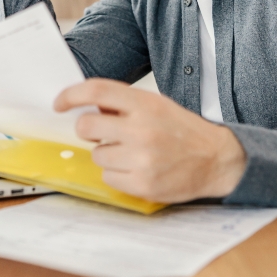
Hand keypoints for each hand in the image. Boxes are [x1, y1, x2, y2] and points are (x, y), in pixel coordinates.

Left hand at [53, 79, 246, 202]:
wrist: (216, 159)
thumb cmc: (182, 130)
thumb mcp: (156, 105)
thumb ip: (124, 105)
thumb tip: (85, 106)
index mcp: (145, 104)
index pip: (96, 92)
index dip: (71, 95)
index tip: (59, 103)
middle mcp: (142, 130)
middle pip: (86, 127)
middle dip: (88, 131)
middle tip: (102, 134)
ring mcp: (142, 159)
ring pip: (96, 156)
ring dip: (106, 155)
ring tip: (131, 153)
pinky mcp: (142, 184)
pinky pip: (108, 178)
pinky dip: (117, 174)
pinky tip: (137, 168)